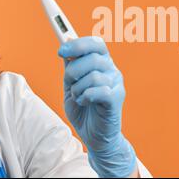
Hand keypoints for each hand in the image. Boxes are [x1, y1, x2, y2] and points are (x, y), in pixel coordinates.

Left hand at [58, 36, 136, 177]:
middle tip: (69, 82)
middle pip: (93, 57)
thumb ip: (71, 65)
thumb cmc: (84, 110)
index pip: (95, 44)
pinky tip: (85, 102)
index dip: (78, 44)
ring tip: (78, 97)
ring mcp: (117, 84)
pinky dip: (85, 96)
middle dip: (73, 70)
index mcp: (102, 63)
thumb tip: (66, 42)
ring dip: (78, 88)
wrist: (94, 136)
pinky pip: (99, 91)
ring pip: (93, 75)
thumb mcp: (71, 85)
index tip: (61, 51)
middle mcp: (112, 70)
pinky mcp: (117, 98)